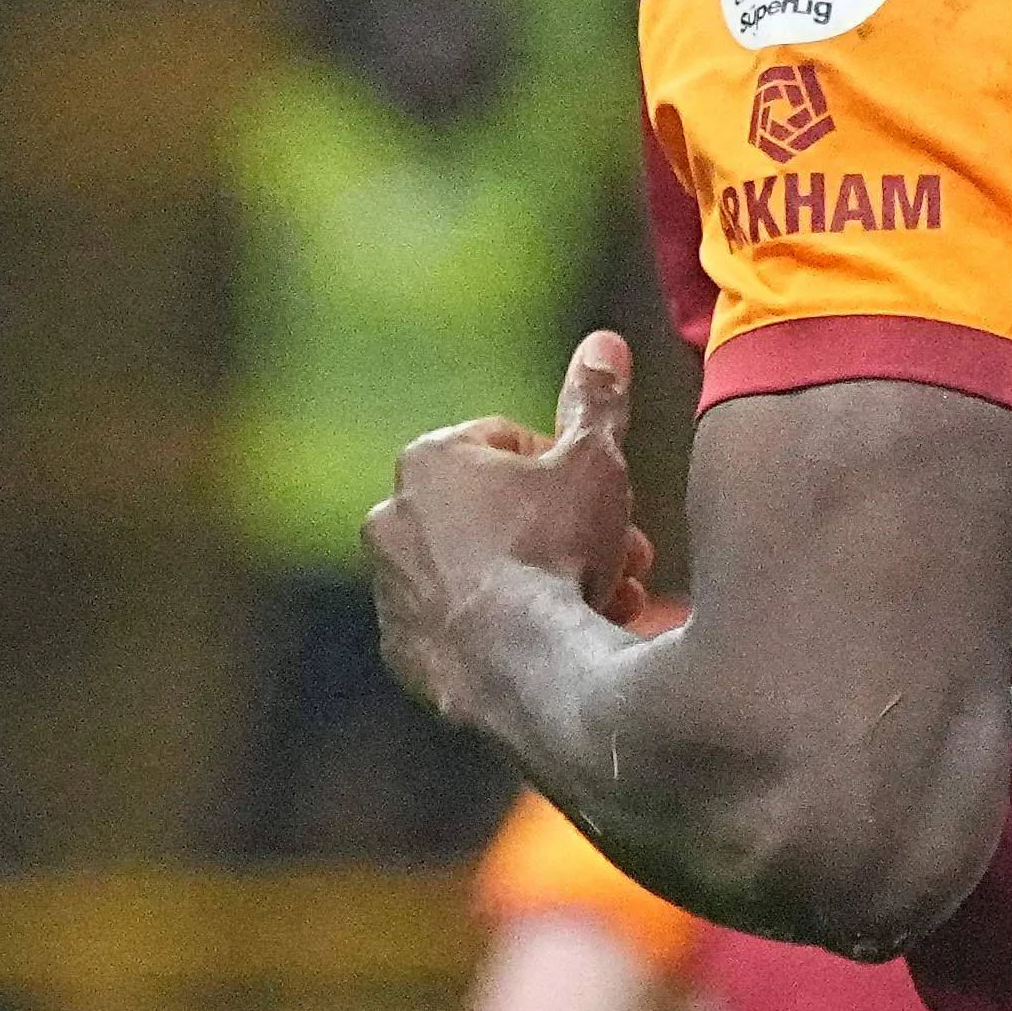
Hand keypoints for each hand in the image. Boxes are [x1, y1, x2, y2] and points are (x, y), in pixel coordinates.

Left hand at [367, 333, 656, 725]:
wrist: (529, 667)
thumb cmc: (557, 551)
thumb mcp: (594, 462)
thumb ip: (596, 400)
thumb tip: (604, 343)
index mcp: (428, 460)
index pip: (508, 442)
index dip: (567, 469)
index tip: (602, 500)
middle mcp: (391, 520)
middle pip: (498, 512)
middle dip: (562, 531)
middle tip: (620, 554)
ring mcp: (391, 592)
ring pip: (484, 572)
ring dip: (540, 580)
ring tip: (603, 603)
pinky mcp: (404, 653)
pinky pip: (466, 629)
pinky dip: (506, 631)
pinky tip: (556, 641)